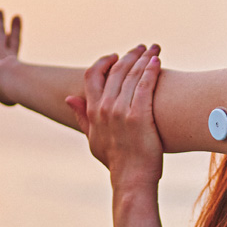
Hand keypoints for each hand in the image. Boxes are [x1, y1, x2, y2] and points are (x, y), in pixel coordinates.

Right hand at [65, 44, 162, 188]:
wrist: (131, 179)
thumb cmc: (114, 160)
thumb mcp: (92, 138)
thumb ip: (82, 116)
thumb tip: (69, 98)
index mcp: (92, 111)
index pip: (92, 75)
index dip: (104, 61)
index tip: (116, 56)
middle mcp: (105, 108)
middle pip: (116, 71)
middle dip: (131, 55)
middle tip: (143, 47)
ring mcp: (121, 112)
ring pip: (132, 75)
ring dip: (144, 58)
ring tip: (155, 49)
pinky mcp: (139, 116)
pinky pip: (145, 85)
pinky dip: (151, 70)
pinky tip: (157, 62)